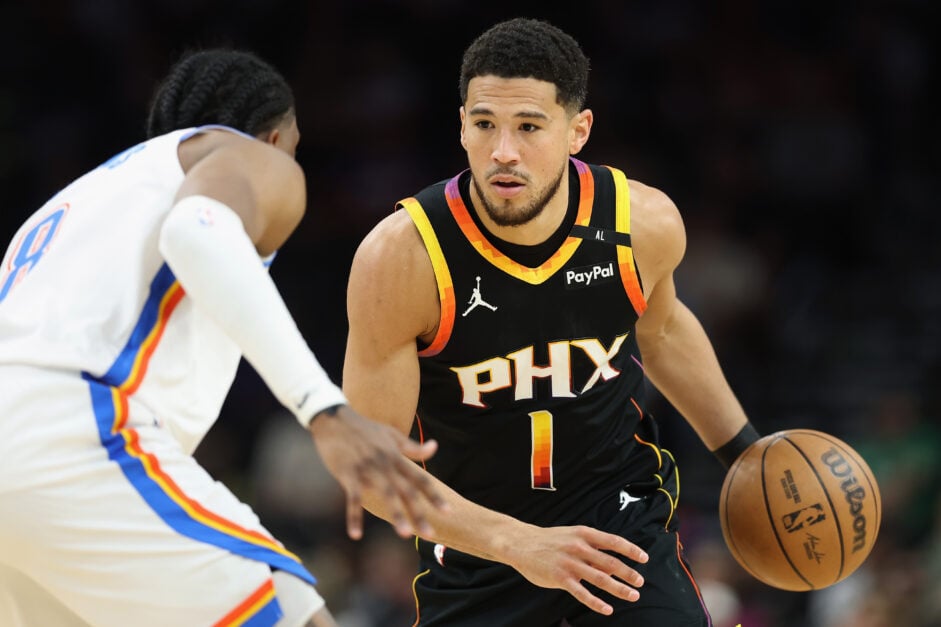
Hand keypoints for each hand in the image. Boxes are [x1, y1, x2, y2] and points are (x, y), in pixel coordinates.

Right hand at [308, 404, 445, 539]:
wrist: (334, 419)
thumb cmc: (365, 429)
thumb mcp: (391, 435)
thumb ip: (412, 447)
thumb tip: (435, 447)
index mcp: (396, 456)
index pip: (420, 479)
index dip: (434, 496)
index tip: (448, 512)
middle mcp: (386, 463)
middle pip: (406, 491)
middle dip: (419, 513)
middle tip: (431, 535)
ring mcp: (367, 468)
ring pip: (386, 494)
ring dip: (396, 514)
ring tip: (405, 534)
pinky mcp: (347, 473)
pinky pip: (353, 498)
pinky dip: (354, 516)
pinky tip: (355, 535)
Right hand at [506, 524, 647, 615]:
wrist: (521, 543)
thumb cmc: (550, 540)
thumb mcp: (572, 535)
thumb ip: (592, 546)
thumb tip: (614, 560)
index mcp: (584, 534)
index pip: (613, 542)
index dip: (631, 550)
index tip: (644, 558)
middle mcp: (579, 548)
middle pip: (610, 562)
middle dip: (628, 573)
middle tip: (640, 582)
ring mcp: (570, 563)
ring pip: (600, 578)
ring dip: (619, 588)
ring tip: (632, 595)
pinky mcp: (560, 578)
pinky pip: (582, 593)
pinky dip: (596, 602)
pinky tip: (607, 609)